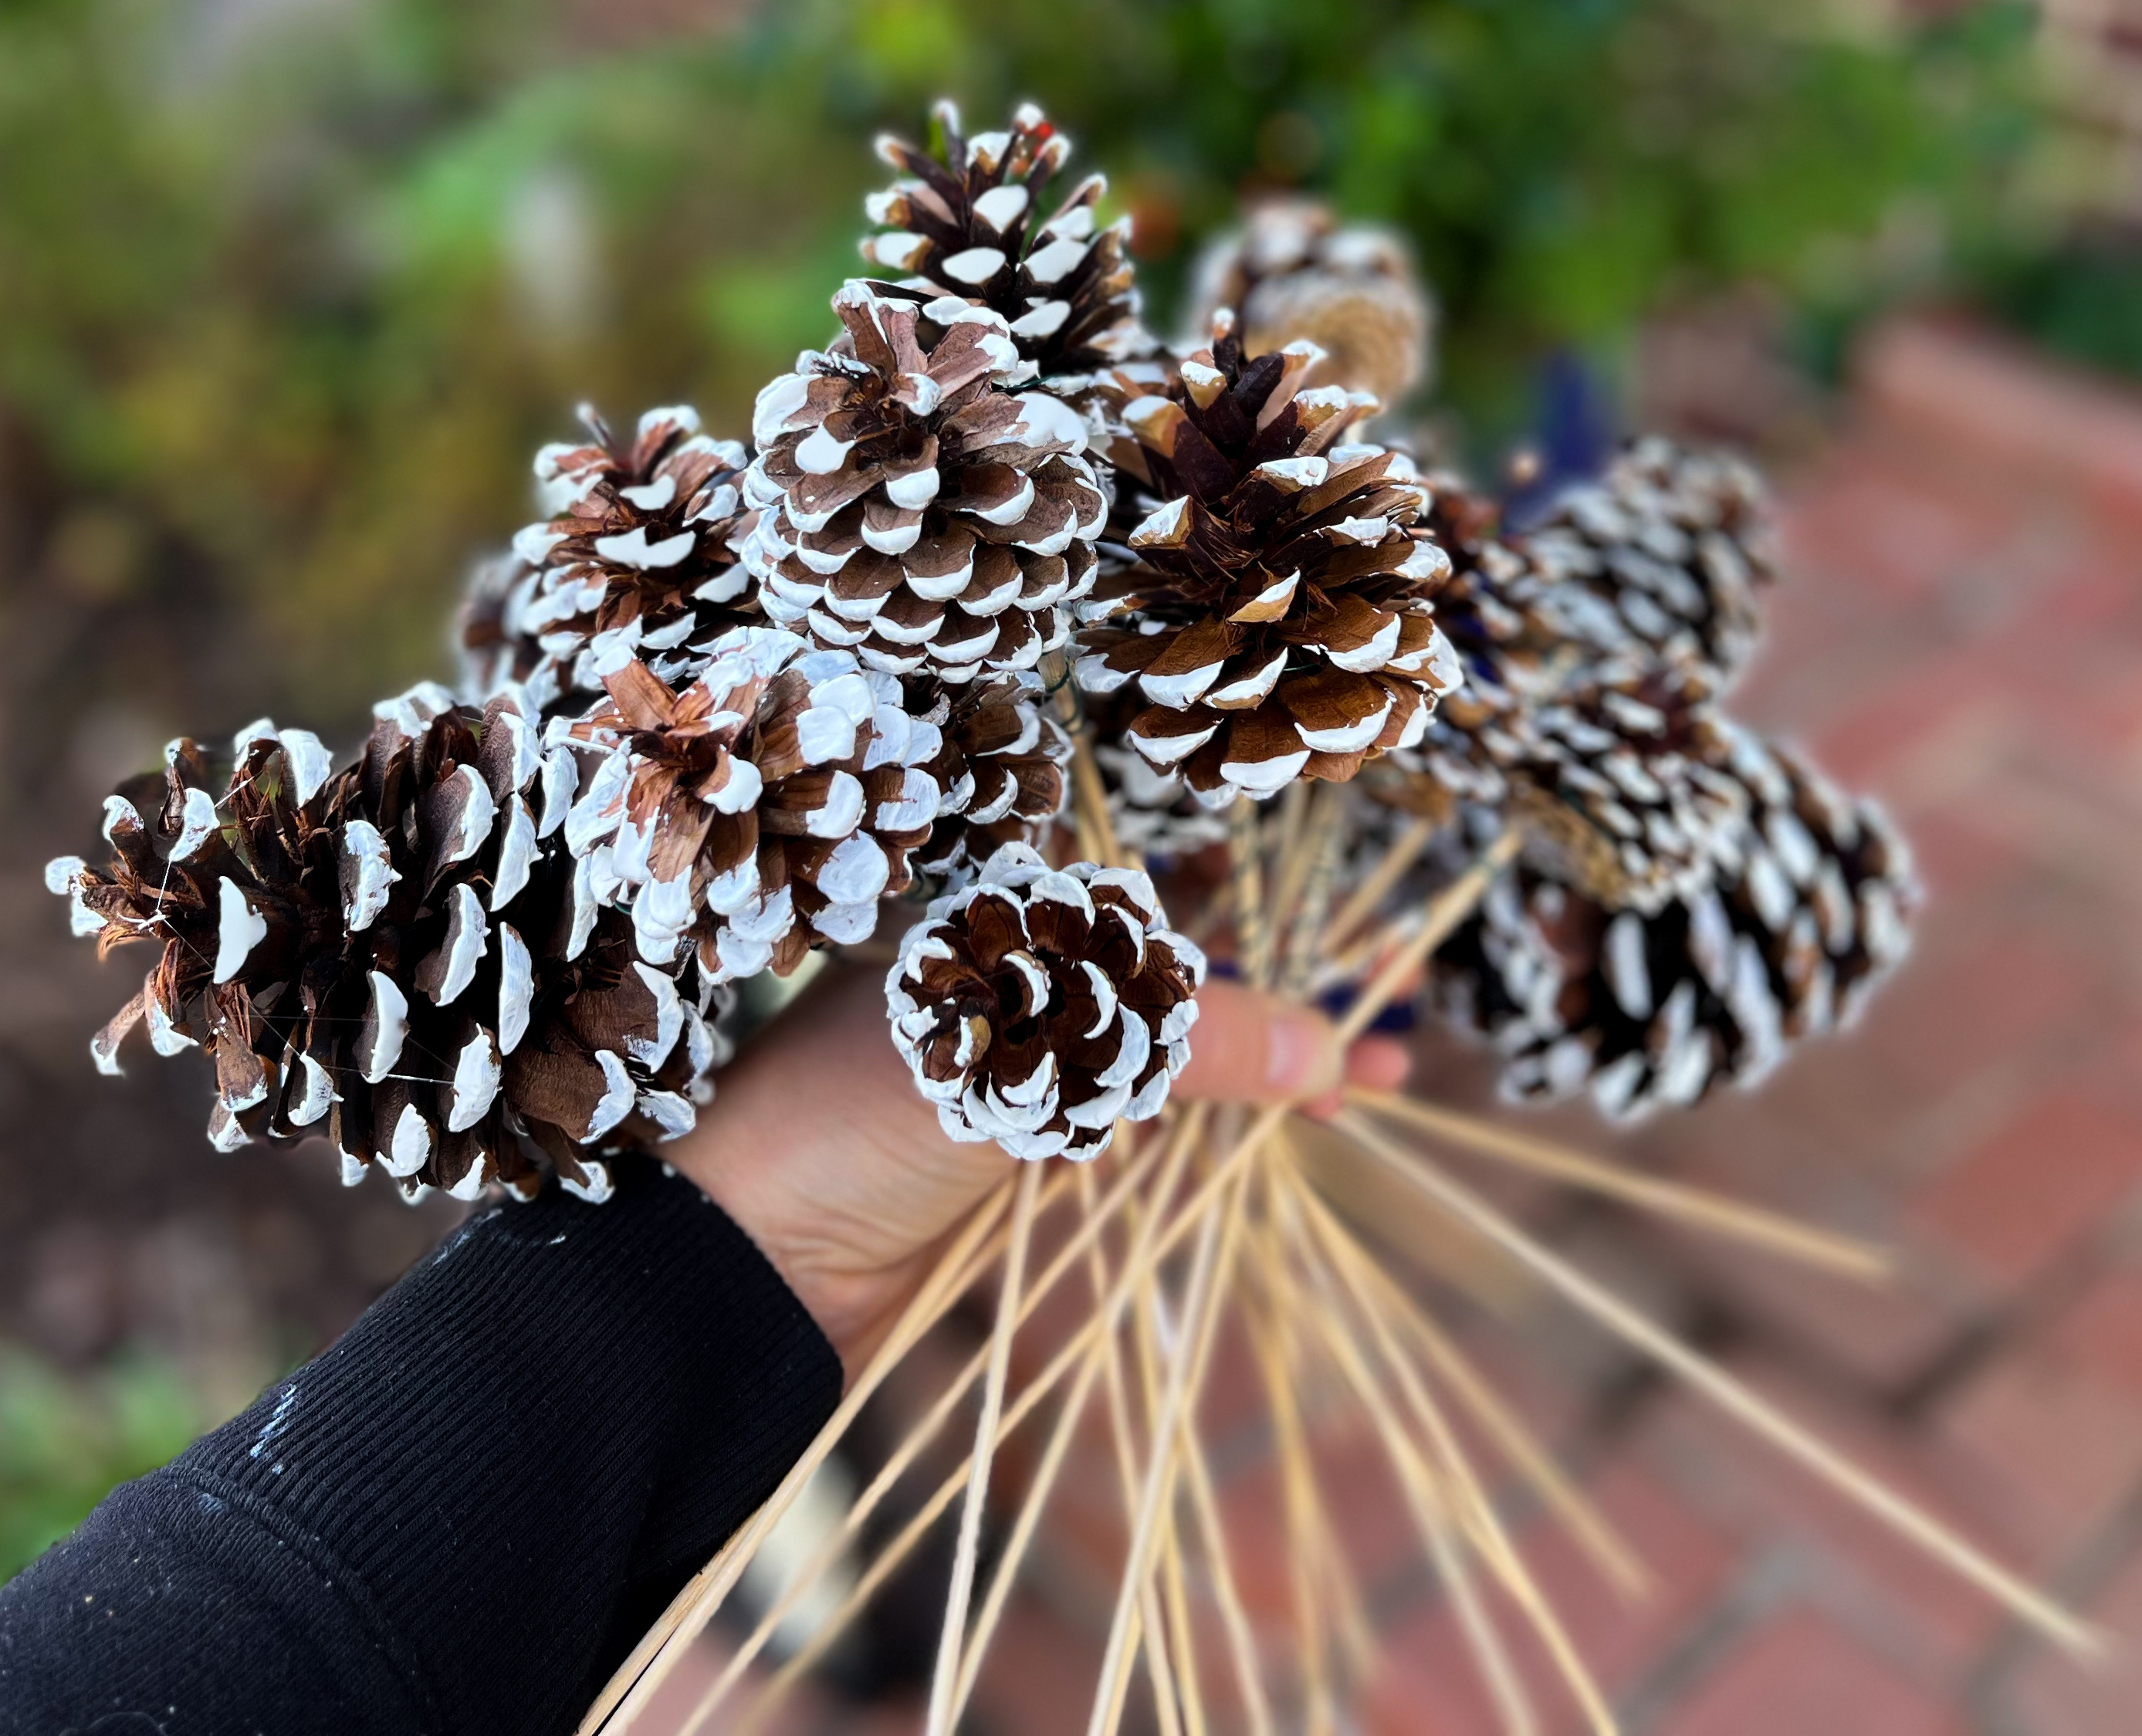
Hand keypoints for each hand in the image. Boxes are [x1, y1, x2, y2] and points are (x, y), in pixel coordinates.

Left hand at [671, 964, 1407, 1375]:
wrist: (742, 1257)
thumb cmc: (850, 1114)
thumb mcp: (1027, 1051)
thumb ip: (1175, 1043)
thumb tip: (1322, 1044)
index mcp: (994, 903)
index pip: (1156, 884)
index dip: (1265, 903)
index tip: (1368, 934)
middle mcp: (1008, 963)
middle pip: (1178, 961)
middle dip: (1289, 984)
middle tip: (1399, 1013)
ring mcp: (1012, 1052)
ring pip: (1170, 1040)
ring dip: (1270, 1055)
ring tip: (1376, 1077)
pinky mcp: (1012, 1137)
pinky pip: (1141, 1109)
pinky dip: (1218, 1113)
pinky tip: (1286, 1119)